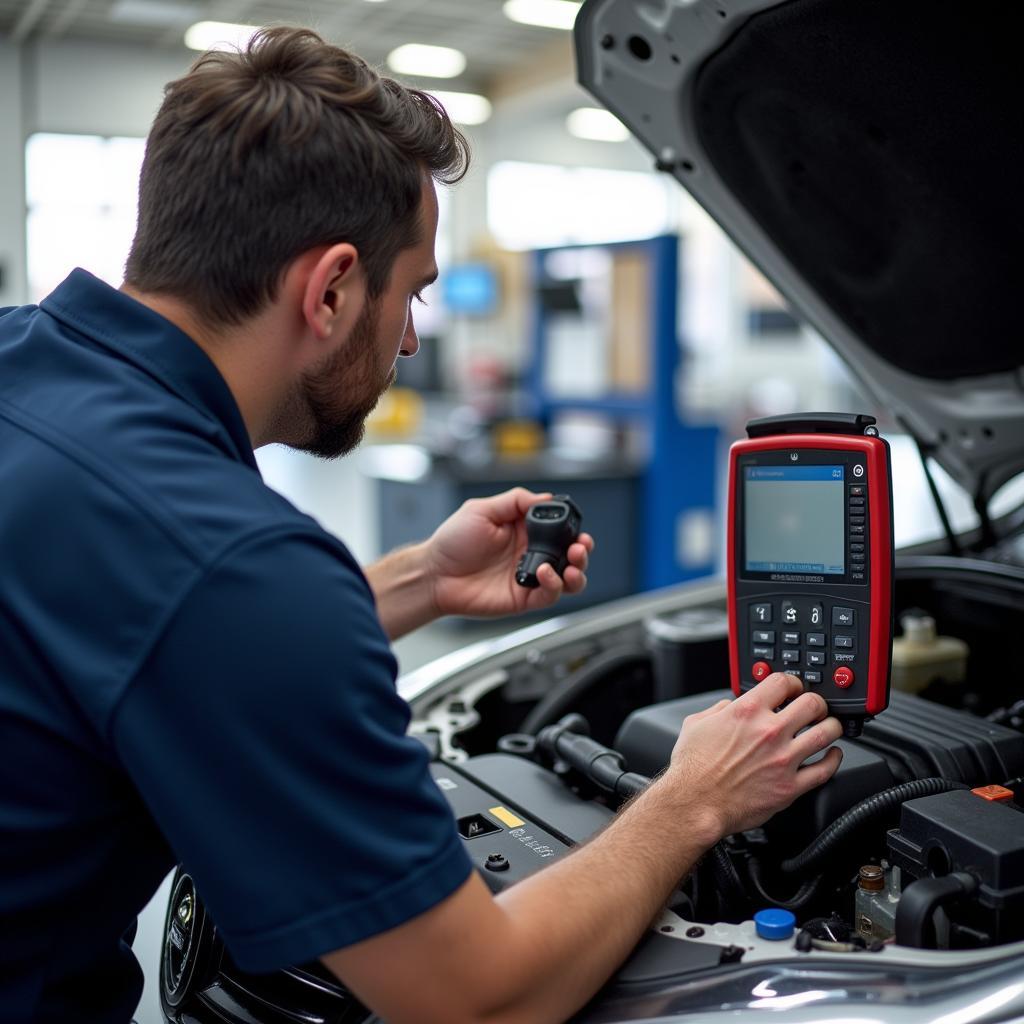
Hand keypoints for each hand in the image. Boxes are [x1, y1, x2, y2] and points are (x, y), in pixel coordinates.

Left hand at [426, 488, 593, 618]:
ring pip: (568, 579)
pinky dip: (554, 585)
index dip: (573, 528)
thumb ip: (515, 501)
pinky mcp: (524, 598)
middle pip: (571, 555)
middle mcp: (531, 553)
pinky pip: (550, 595)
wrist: (434, 574)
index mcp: (524, 530)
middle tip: (580, 547)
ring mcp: (529, 577)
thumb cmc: (452, 542)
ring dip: (577, 571)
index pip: (559, 528)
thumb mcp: (482, 509)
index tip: (577, 527)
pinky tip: (544, 573)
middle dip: (582, 551)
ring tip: (572, 564)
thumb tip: (546, 497)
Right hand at [668, 673, 842, 836]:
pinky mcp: (789, 786)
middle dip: (816, 703)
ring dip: (831, 726)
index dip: (792, 682)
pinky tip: (833, 755)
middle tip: (815, 708)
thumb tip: (729, 706)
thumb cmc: (692, 768)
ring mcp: (783, 759)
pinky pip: (824, 770)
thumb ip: (718, 709)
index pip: (783, 682)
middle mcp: (768, 732)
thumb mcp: (696, 724)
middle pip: (812, 703)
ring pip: (826, 733)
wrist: (694, 803)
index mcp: (746, 711)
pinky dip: (834, 760)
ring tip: (828, 727)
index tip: (793, 689)